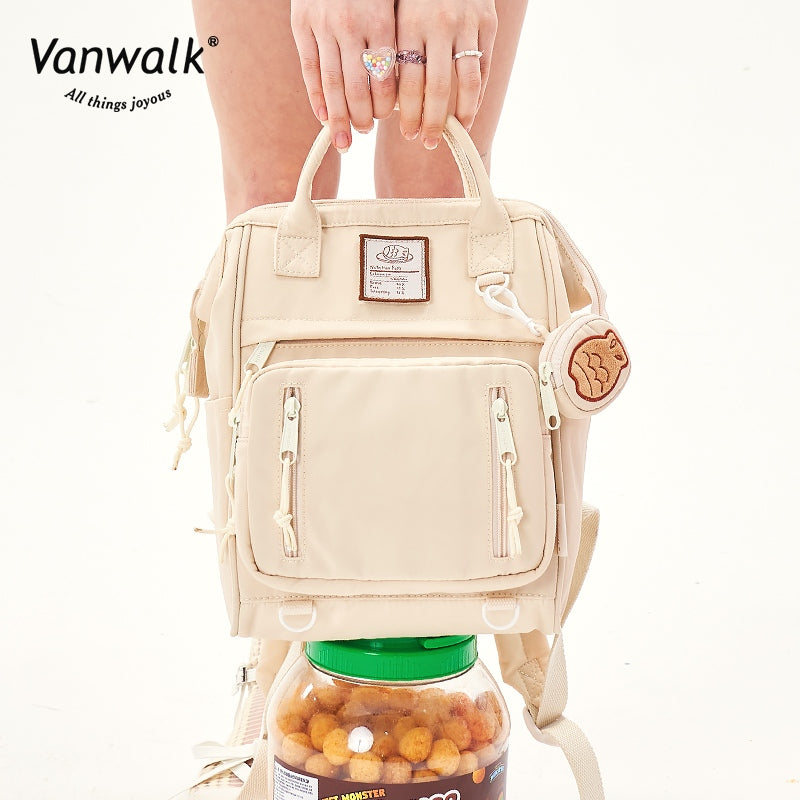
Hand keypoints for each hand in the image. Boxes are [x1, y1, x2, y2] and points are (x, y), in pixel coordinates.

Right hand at [290, 0, 397, 152]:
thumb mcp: (392, 4)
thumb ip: (396, 41)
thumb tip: (402, 91)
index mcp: (380, 19)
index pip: (384, 77)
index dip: (385, 106)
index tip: (388, 120)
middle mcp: (350, 24)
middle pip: (357, 87)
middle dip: (363, 117)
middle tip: (366, 132)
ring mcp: (322, 25)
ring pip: (332, 84)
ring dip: (340, 117)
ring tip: (346, 139)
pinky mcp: (300, 24)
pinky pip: (309, 70)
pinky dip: (316, 98)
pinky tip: (324, 118)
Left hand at [395, 0, 496, 146]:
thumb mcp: (396, 14)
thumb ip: (395, 51)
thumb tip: (390, 102)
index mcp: (409, 24)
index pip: (408, 81)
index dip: (408, 113)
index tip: (406, 133)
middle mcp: (438, 24)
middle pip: (436, 87)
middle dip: (430, 121)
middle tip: (425, 142)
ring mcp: (466, 24)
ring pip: (465, 82)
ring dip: (459, 115)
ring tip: (452, 133)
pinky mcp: (487, 23)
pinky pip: (484, 69)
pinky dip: (477, 96)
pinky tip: (469, 114)